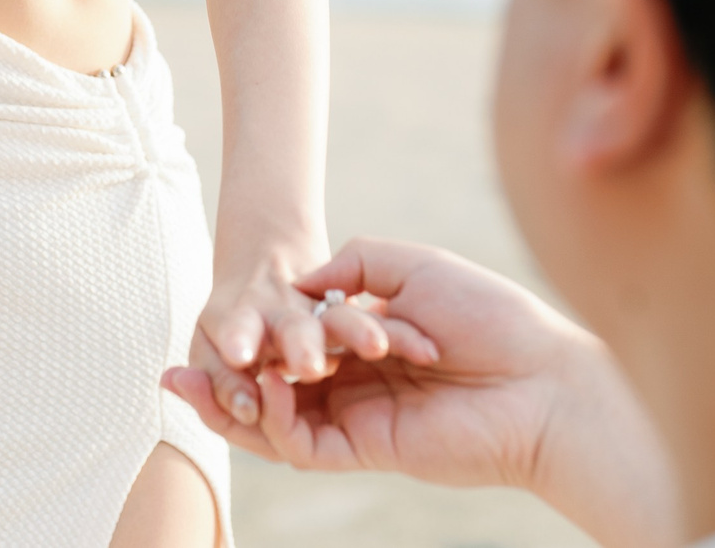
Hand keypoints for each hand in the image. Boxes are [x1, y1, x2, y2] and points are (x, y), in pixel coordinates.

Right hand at [166, 238, 679, 547]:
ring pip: (277, 421)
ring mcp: (359, 416)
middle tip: (173, 370)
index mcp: (365, 337)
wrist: (541, 378)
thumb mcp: (409, 265)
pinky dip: (275, 422)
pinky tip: (263, 390)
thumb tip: (295, 284)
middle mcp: (356, 380)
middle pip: (272, 385)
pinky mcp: (367, 448)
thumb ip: (348, 266)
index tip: (206, 323)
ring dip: (232, 406)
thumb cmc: (488, 315)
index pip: (290, 339)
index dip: (247, 334)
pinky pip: (304, 443)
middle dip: (220, 381)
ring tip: (188, 384)